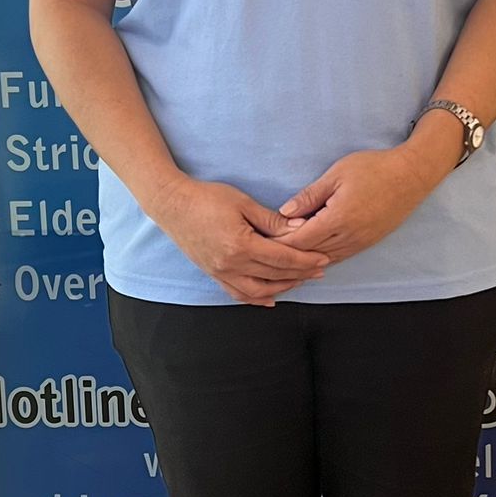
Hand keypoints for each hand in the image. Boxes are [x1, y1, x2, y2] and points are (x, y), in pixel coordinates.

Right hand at [157, 179, 330, 305]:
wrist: (172, 205)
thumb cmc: (206, 198)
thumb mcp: (243, 203)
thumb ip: (271, 220)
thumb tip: (299, 230)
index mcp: (240, 245)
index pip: (281, 258)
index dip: (305, 260)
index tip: (323, 259)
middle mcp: (231, 265)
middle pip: (274, 276)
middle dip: (301, 274)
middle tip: (320, 270)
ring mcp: (221, 272)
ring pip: (258, 291)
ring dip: (282, 288)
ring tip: (300, 281)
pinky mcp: (213, 274)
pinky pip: (238, 293)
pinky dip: (257, 298)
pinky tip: (270, 298)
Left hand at [279, 142, 449, 262]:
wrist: (411, 176)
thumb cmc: (374, 168)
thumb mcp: (337, 174)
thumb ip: (310, 195)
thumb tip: (284, 212)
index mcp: (338, 218)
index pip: (300, 239)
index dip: (279, 241)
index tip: (262, 240)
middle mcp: (349, 236)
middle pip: (309, 254)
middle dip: (287, 255)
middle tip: (264, 254)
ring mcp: (359, 242)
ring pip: (324, 260)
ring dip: (303, 262)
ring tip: (282, 261)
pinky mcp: (367, 243)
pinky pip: (339, 257)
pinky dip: (321, 259)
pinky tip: (309, 259)